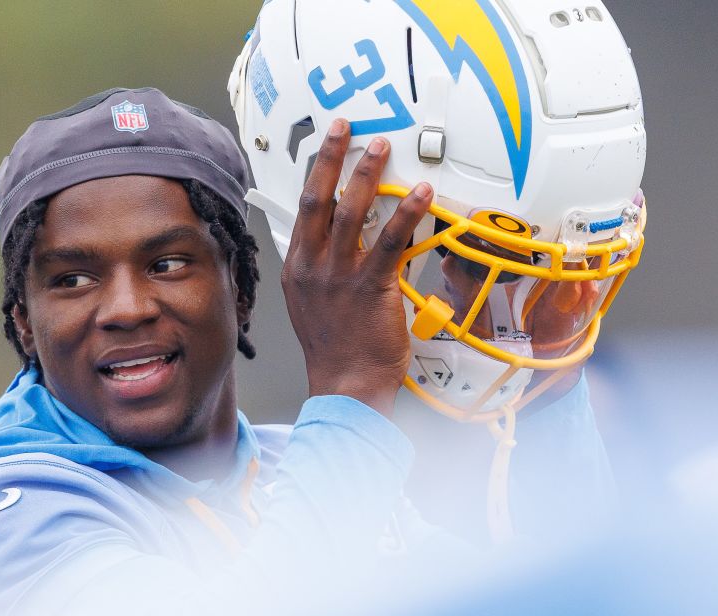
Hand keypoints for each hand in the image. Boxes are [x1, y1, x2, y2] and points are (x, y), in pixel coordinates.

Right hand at [281, 119, 433, 416]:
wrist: (345, 384)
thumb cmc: (334, 350)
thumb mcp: (311, 304)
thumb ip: (321, 270)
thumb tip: (338, 243)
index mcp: (297, 270)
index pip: (303, 209)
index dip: (315, 172)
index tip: (327, 147)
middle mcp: (313, 268)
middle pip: (319, 200)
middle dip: (333, 158)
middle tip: (346, 129)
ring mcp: (340, 276)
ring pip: (351, 213)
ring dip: (367, 176)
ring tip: (382, 149)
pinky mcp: (371, 287)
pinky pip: (390, 242)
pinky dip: (405, 214)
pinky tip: (420, 195)